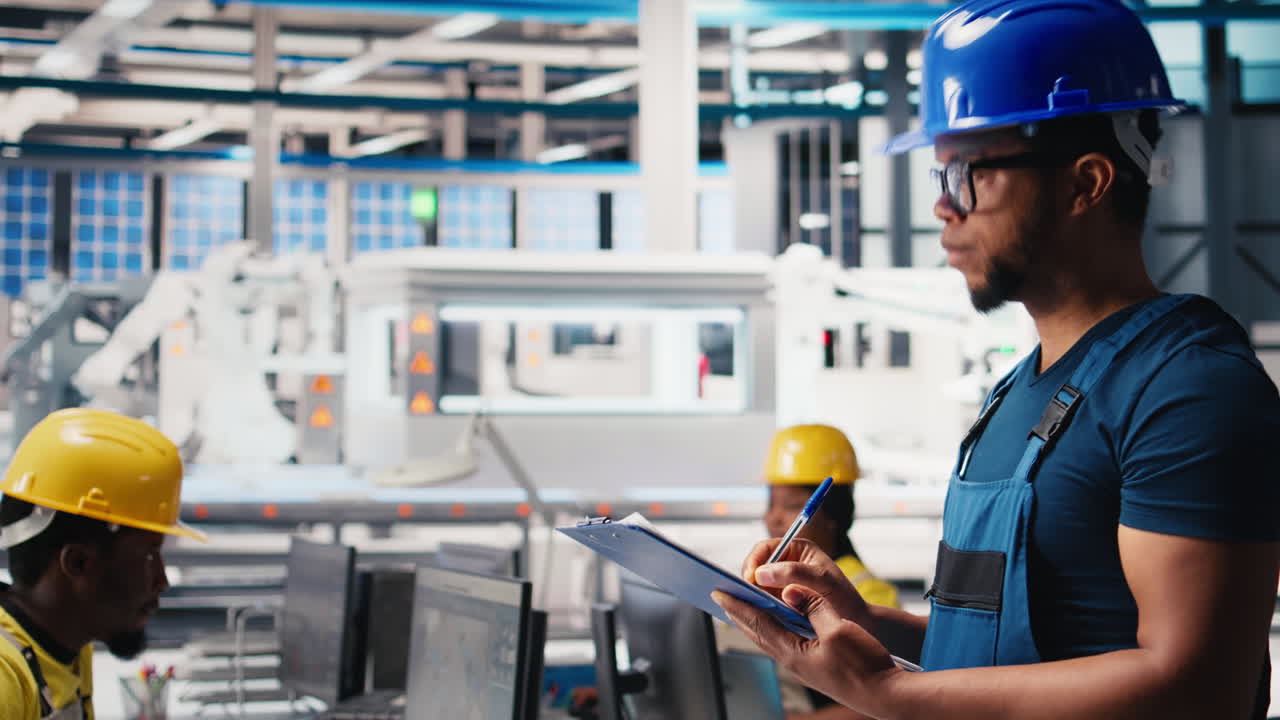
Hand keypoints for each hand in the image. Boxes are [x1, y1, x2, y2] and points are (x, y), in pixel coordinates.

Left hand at [714, 538, 901, 715]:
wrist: (887, 696)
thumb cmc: (865, 666)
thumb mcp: (838, 629)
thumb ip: (813, 607)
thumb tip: (792, 589)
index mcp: (793, 651)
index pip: (758, 622)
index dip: (738, 605)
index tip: (719, 592)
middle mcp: (793, 660)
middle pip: (758, 633)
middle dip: (740, 614)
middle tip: (723, 598)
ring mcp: (804, 666)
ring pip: (771, 639)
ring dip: (755, 622)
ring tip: (743, 609)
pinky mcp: (816, 667)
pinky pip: (787, 643)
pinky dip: (775, 629)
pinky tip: (779, 624)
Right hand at [742, 538, 873, 630]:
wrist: (858, 624)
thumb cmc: (844, 599)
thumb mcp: (822, 581)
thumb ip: (793, 573)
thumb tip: (761, 573)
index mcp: (798, 550)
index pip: (764, 549)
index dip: (754, 562)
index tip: (750, 578)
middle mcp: (788, 563)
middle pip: (756, 566)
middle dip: (749, 580)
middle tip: (745, 595)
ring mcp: (784, 583)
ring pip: (757, 585)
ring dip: (752, 594)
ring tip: (748, 606)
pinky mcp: (782, 601)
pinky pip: (763, 601)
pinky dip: (758, 606)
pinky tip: (757, 615)